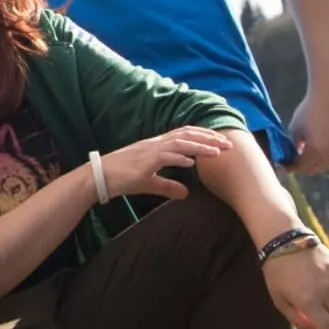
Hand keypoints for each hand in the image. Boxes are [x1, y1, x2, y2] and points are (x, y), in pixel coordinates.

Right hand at [97, 127, 233, 201]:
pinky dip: (178, 157)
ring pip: (179, 143)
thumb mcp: (150, 183)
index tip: (222, 142)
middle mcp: (156, 143)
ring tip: (217, 152)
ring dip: (200, 146)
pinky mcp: (143, 161)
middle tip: (229, 145)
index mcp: (158, 146)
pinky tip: (191, 162)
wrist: (99, 177)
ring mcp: (149, 151)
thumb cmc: (122, 178)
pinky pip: (163, 156)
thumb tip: (186, 194)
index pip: (185, 135)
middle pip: (187, 134)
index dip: (205, 136)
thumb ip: (168, 186)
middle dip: (209, 138)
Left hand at [286, 84, 328, 174]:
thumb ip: (293, 145)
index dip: (291, 167)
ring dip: (316, 164)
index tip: (284, 165)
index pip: (301, 167)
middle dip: (302, 167)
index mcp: (315, 150)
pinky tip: (319, 151)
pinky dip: (327, 158)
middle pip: (314, 169)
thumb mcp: (296, 127)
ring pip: (326, 165)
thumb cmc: (309, 109)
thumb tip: (294, 156)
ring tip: (306, 157)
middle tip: (294, 162)